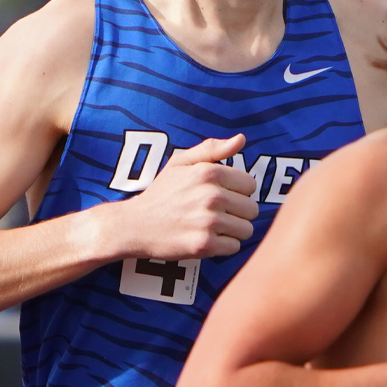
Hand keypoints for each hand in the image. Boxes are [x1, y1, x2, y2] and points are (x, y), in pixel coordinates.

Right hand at [110, 134, 258, 258]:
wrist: (134, 225)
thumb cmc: (160, 194)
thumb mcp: (180, 163)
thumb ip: (211, 149)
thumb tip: (241, 139)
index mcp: (209, 173)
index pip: (250, 185)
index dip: (236, 191)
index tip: (218, 196)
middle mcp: (211, 196)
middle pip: (252, 209)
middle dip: (236, 213)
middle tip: (212, 214)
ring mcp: (208, 222)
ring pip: (246, 229)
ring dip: (231, 231)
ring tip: (209, 227)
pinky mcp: (204, 245)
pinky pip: (234, 247)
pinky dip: (222, 246)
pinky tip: (204, 239)